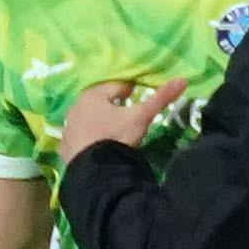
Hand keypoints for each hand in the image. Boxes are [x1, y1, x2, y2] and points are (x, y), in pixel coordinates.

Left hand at [61, 77, 182, 160]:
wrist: (95, 169)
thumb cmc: (117, 136)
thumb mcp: (141, 117)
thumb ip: (160, 99)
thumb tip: (183, 79)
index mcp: (93, 95)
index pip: (117, 87)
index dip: (131, 92)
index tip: (140, 100)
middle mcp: (76, 107)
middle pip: (100, 102)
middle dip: (113, 106)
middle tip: (129, 117)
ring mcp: (68, 127)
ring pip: (89, 119)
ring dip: (100, 122)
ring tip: (115, 133)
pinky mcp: (65, 146)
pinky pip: (80, 137)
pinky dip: (89, 139)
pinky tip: (100, 147)